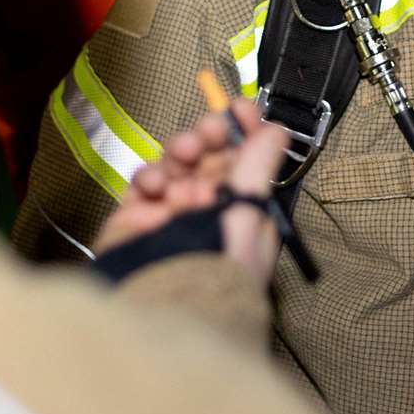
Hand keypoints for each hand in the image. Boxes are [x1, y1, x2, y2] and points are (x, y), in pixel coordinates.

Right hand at [95, 98, 288, 284]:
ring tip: (184, 153)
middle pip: (208, 155)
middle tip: (209, 130)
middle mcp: (208, 207)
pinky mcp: (136, 218)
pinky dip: (149, 177)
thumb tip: (277, 129)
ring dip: (181, 150)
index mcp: (243, 207)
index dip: (243, 130)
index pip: (244, 159)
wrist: (173, 306)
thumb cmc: (223, 265)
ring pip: (175, 163)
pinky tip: (156, 188)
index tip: (240, 108)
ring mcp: (171, 211)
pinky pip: (143, 183)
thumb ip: (258, 165)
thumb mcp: (251, 211)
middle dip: (209, 135)